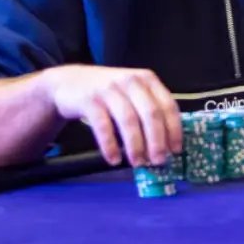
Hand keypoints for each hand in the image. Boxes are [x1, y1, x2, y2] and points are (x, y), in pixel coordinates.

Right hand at [37, 65, 181, 167]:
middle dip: (157, 140)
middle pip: (150, 113)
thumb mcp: (132, 93)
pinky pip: (103, 126)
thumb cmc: (108, 92)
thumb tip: (166, 144)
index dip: (174, 129)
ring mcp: (109, 89)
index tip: (175, 150)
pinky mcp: (90, 99)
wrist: (69, 82)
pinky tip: (114, 159)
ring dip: (135, 145)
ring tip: (138, 163)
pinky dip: (110, 145)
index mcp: (147, 80)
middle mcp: (130, 81)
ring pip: (129, 120)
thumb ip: (149, 110)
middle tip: (158, 161)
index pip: (168, 105)